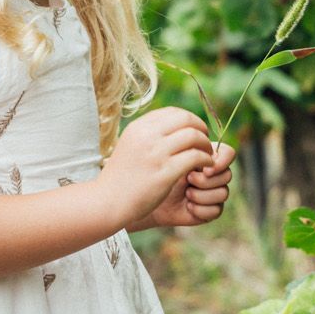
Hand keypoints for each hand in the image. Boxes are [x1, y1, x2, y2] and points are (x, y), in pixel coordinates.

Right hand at [98, 106, 215, 227]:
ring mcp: (156, 153)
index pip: (174, 112)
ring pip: (194, 137)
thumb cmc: (122, 177)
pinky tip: (205, 167)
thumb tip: (173, 127)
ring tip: (207, 156)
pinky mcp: (165, 172)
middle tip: (205, 143)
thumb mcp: (131, 146)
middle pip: (187, 119)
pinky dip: (205, 160)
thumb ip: (149, 135)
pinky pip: (195, 157)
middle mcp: (147, 136)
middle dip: (201, 129)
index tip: (195, 132)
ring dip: (206, 146)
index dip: (190, 120)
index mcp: (139, 127)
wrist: (107, 201)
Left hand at [146, 141, 234, 227]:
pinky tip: (187, 206)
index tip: (207, 169)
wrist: (154, 198)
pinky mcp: (212, 210)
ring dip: (201, 194)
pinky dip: (199, 208)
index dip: (222, 161)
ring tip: (186, 193)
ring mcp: (215, 192)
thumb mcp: (177, 160)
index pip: (229, 153)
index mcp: (210, 157)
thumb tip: (210, 160)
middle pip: (227, 175)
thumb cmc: (163, 174)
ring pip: (223, 193)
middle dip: (205, 180)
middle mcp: (216, 175)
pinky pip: (216, 210)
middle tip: (188, 179)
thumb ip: (194, 155)